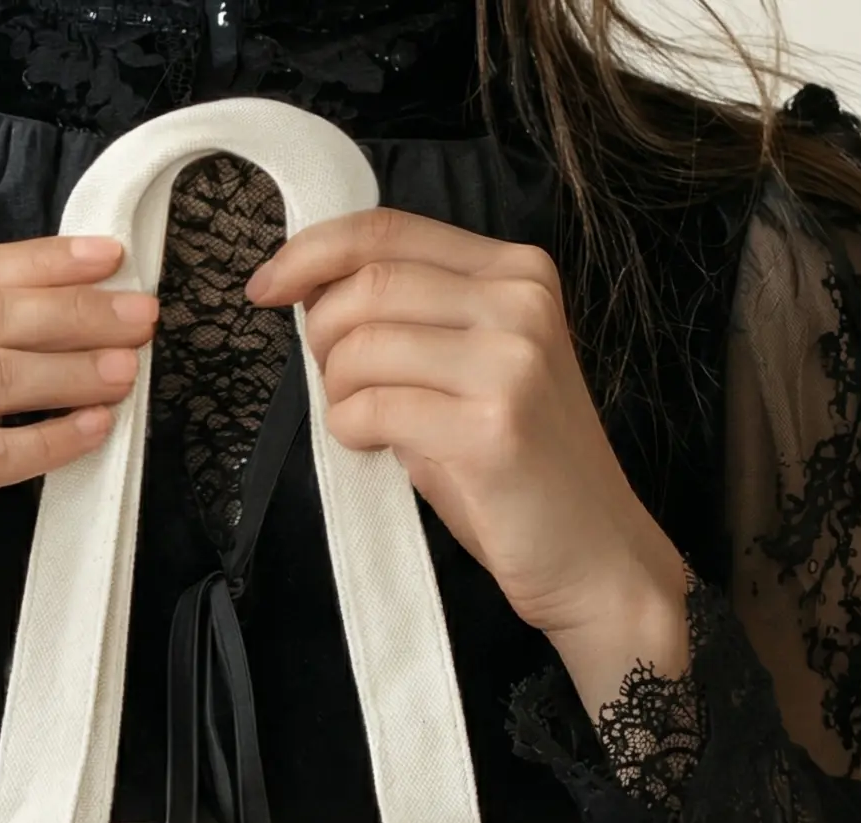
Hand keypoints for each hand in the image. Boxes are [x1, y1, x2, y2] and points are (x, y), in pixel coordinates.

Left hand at [246, 209, 691, 711]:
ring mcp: (509, 362)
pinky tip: (374, 447)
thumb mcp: (476, 371)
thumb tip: (319, 296)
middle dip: (322, 333)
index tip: (267, 285)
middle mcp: (519, 303)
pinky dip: (351, 429)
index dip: (312, 252)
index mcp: (517, 273)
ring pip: (363, 344)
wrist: (593, 555)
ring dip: (337, 390)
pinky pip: (374, 408)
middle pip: (369, 283)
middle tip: (332, 383)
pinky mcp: (489, 428)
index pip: (389, 230)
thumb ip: (417, 324)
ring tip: (362, 423)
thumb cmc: (521, 472)